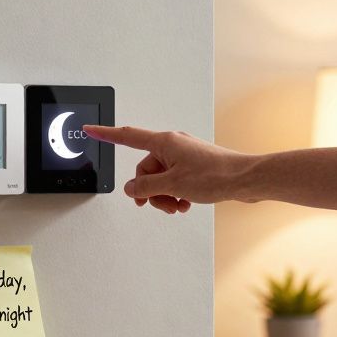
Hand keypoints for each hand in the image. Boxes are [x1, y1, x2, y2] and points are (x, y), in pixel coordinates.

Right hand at [83, 125, 253, 213]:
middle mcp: (173, 145)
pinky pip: (175, 180)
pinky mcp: (194, 166)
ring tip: (178, 206)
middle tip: (162, 205)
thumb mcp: (173, 185)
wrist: (246, 179)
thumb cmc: (216, 175)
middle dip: (151, 190)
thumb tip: (131, 189)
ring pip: (161, 178)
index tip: (90, 129)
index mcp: (164, 142)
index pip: (127, 136)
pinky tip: (186, 204)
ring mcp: (184, 156)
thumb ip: (146, 188)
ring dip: (165, 196)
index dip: (106, 134)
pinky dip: (176, 194)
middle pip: (145, 169)